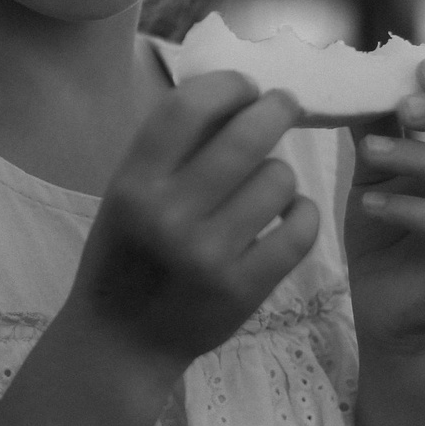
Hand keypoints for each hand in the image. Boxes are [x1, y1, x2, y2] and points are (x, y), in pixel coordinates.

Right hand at [69, 73, 322, 366]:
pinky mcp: (245, 287)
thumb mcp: (127, 196)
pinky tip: (287, 216)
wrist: (122, 340)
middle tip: (285, 105)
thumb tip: (237, 94)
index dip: (228, 85)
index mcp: (133, 183)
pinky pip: (300, 227)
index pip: (188, 107)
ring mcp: (209, 253)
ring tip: (266, 187)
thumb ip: (170, 151)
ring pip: (279, 179)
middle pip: (247, 135)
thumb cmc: (127, 254)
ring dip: (280, 175)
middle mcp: (168, 214)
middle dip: (277, 108)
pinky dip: (301, 213)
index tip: (245, 87)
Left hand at [344, 56, 424, 349]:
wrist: (382, 305)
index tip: (419, 68)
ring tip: (369, 154)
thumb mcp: (376, 169)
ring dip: (421, 157)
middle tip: (404, 106)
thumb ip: (378, 127)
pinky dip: (410, 209)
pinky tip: (370, 202)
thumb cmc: (385, 228)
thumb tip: (360, 74)